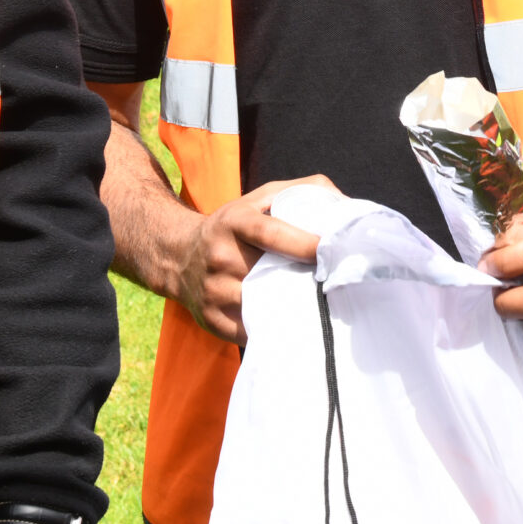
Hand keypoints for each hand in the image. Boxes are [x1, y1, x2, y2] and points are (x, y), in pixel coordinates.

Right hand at [178, 175, 328, 343]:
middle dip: (302, 281)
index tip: (330, 252)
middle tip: (331, 285)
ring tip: (313, 306)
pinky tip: (286, 323)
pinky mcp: (211, 319)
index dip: (303, 244)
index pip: (271, 233)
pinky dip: (271, 329)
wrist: (178, 256)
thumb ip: (300, 191)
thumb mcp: (257, 199)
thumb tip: (344, 204)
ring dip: (289, 308)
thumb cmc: (232, 226)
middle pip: (270, 274)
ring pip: (262, 307)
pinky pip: (251, 331)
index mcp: (234, 222)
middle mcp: (220, 256)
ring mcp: (214, 290)